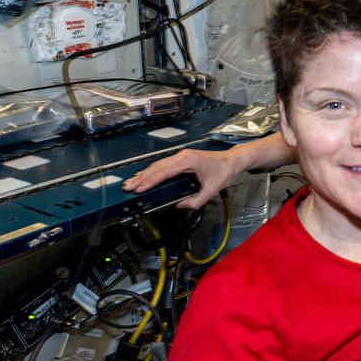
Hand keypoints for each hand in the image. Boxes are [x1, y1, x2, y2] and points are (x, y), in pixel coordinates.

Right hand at [122, 147, 240, 208]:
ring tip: (131, 183)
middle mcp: (182, 156)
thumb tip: (180, 205)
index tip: (140, 189)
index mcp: (188, 160)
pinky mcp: (181, 159)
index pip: (164, 172)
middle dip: (142, 178)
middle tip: (128, 188)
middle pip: (157, 167)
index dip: (151, 181)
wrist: (232, 160)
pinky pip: (163, 165)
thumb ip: (196, 200)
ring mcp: (181, 156)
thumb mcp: (212, 190)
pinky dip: (152, 172)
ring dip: (144, 175)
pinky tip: (144, 177)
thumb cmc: (224, 171)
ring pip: (158, 165)